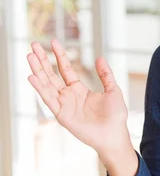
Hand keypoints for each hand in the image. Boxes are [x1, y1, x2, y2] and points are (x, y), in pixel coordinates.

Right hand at [26, 39, 130, 155]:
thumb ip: (105, 75)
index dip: (60, 55)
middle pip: (51, 74)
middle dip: (42, 60)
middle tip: (34, 45)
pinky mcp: (61, 114)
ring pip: (47, 84)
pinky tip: (32, 76)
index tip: (53, 42)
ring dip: (38, 70)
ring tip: (29, 56)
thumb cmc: (115, 115)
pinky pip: (48, 98)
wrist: (114, 133)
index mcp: (79, 89)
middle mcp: (68, 96)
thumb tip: (99, 58)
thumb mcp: (112, 89)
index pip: (65, 69)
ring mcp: (63, 104)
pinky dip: (40, 88)